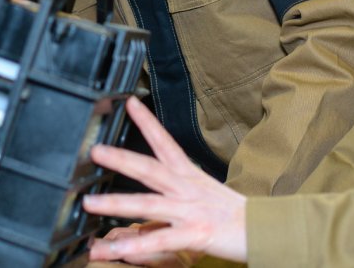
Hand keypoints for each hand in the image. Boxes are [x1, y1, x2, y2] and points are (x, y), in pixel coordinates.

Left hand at [84, 97, 246, 263]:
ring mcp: (190, 211)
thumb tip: (152, 202)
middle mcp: (187, 189)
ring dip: (116, 203)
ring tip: (89, 203)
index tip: (130, 104)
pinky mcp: (195, 235)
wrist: (265, 230)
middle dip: (121, 159)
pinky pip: (159, 241)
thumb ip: (175, 198)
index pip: (165, 143)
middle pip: (149, 169)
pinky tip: (114, 248)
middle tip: (95, 151)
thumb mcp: (203, 197)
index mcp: (190, 177)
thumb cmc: (234, 215)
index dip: (148, 122)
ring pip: (148, 204)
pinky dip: (135, 244)